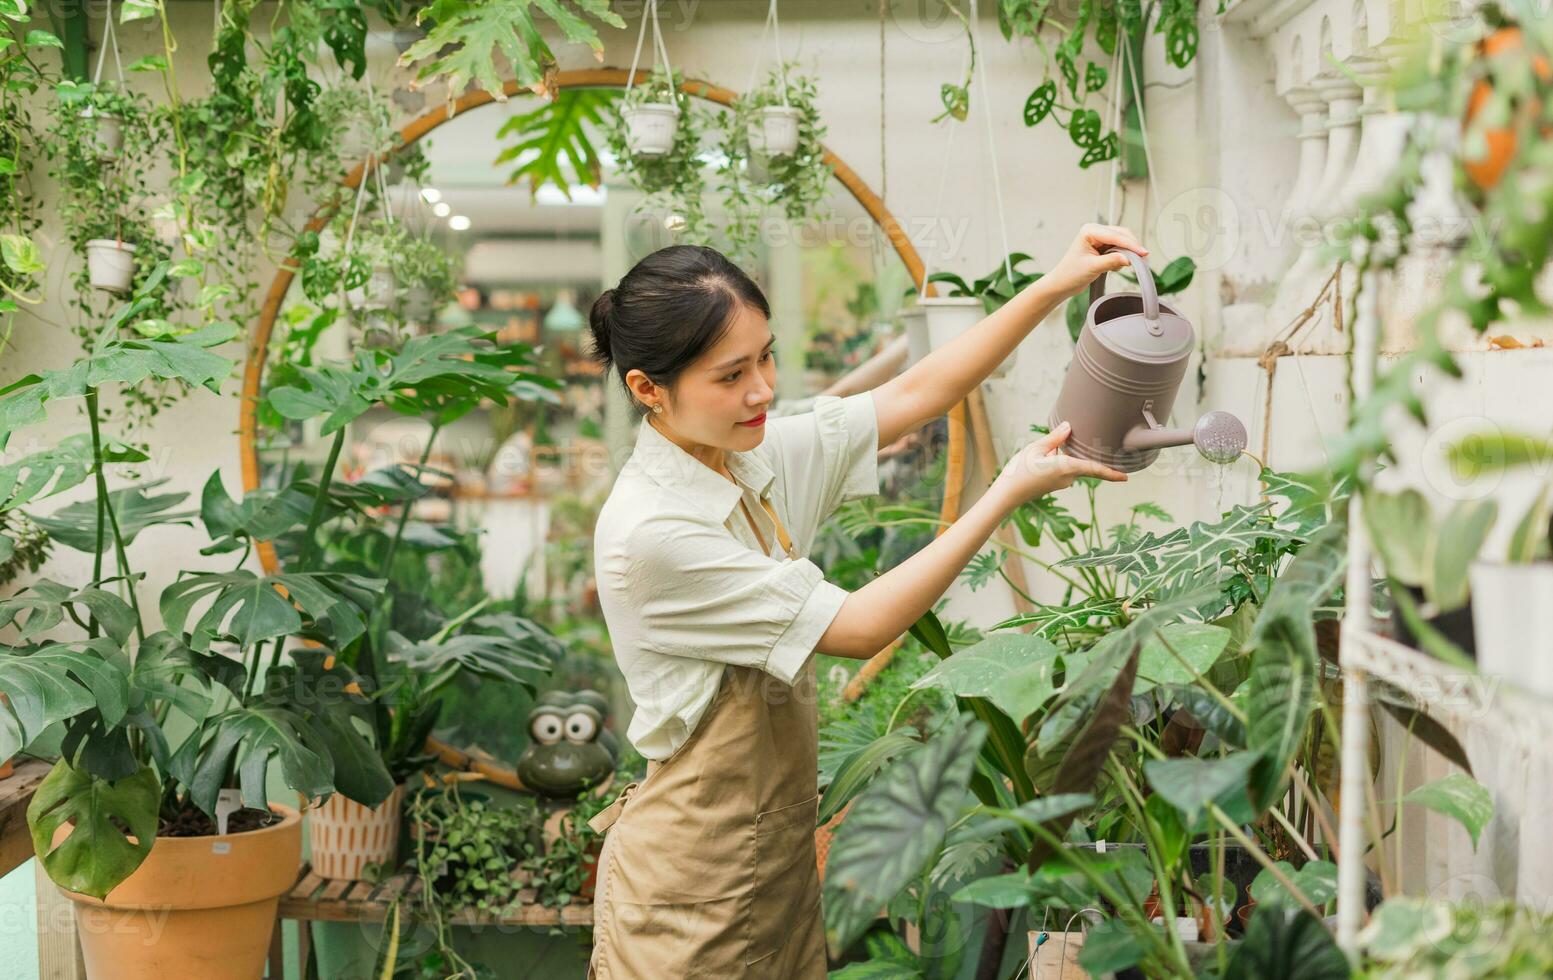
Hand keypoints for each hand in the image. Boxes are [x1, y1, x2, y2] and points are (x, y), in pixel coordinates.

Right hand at [992, 422, 1126, 504]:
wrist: (1006, 494)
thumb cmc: (1019, 471)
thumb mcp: (1036, 448)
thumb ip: (1055, 438)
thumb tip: (1069, 427)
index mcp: (1066, 468)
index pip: (1095, 469)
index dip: (1111, 473)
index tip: (1126, 478)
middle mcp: (1067, 478)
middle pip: (1085, 464)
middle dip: (1087, 455)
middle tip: (1094, 445)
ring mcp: (1061, 483)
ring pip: (1072, 465)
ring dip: (1068, 456)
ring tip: (1055, 446)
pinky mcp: (1054, 485)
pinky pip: (1063, 469)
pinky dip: (1060, 461)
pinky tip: (1046, 455)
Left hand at [1043, 223, 1148, 301]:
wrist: (1062, 284)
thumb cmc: (1070, 274)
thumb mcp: (1092, 267)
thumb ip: (1111, 261)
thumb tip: (1129, 259)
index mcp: (1089, 231)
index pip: (1115, 235)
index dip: (1131, 245)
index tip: (1143, 253)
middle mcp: (1095, 231)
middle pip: (1122, 234)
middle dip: (1132, 247)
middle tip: (1142, 260)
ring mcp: (1099, 238)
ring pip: (1122, 241)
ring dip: (1127, 253)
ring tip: (1124, 266)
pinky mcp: (1102, 247)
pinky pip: (1119, 249)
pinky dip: (1122, 257)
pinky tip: (1115, 267)